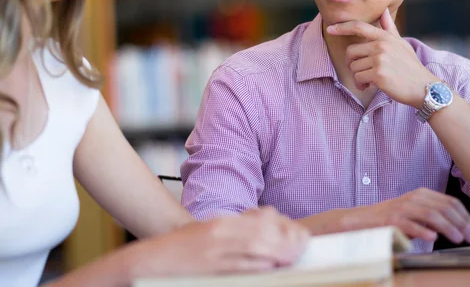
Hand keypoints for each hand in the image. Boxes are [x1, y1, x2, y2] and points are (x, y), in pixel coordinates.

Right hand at [130, 207, 309, 277]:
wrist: (148, 261)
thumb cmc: (181, 248)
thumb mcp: (209, 231)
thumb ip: (236, 230)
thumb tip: (264, 226)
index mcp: (222, 223)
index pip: (261, 219)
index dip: (284, 226)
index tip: (297, 233)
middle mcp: (221, 233)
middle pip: (263, 232)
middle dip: (288, 238)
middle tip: (302, 245)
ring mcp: (216, 251)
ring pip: (256, 247)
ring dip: (279, 252)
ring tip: (294, 256)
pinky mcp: (211, 268)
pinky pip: (240, 266)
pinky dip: (259, 266)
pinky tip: (273, 267)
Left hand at [326, 8, 438, 107]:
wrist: (423, 87)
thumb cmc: (410, 66)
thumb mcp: (401, 44)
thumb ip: (389, 28)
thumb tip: (384, 11)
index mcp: (385, 37)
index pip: (359, 27)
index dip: (342, 27)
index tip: (330, 28)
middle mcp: (381, 45)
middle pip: (351, 52)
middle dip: (353, 64)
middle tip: (362, 72)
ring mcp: (380, 59)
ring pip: (353, 67)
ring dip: (358, 77)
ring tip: (370, 81)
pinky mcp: (378, 74)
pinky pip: (358, 78)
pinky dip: (361, 85)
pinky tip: (371, 87)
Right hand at [365, 188, 469, 244]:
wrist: (363, 219)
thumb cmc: (391, 218)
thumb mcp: (415, 212)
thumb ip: (433, 215)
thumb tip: (458, 227)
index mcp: (422, 194)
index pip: (451, 202)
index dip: (465, 216)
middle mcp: (414, 198)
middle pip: (444, 208)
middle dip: (461, 223)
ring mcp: (402, 208)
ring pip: (432, 215)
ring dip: (448, 228)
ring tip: (458, 239)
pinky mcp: (392, 220)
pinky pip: (411, 225)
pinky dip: (423, 230)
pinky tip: (433, 237)